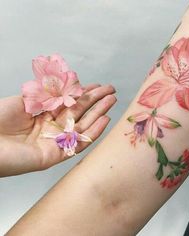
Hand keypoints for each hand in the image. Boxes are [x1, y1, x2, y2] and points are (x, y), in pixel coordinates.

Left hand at [0, 84, 115, 176]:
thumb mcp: (25, 100)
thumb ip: (47, 94)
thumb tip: (66, 84)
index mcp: (45, 114)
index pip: (70, 103)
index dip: (84, 93)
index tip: (98, 85)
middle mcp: (53, 127)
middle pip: (80, 113)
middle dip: (96, 101)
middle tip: (112, 91)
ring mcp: (56, 141)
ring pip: (83, 126)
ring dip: (99, 113)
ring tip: (112, 101)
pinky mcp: (56, 154)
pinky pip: (79, 143)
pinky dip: (93, 132)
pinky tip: (105, 120)